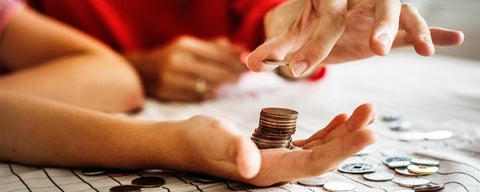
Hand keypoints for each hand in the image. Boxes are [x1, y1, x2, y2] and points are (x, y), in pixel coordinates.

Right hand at [128, 36, 246, 101]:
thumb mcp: (192, 46)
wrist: (143, 70)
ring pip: (207, 87)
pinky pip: (196, 97)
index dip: (236, 62)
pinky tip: (213, 92)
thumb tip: (243, 51)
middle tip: (242, 78)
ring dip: (222, 87)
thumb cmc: (174, 56)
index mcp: (185, 46)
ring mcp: (171, 78)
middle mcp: (177, 61)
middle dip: (232, 76)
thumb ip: (217, 47)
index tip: (248, 67)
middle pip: (215, 72)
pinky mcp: (168, 93)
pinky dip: (208, 95)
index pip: (218, 55)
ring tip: (229, 85)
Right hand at [177, 103, 375, 185]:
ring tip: (364, 113)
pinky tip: (341, 120)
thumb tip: (250, 165)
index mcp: (269, 170)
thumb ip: (235, 150)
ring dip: (344, 132)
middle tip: (372, 115)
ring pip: (320, 149)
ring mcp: (279, 160)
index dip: (343, 150)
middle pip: (324, 157)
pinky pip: (309, 143)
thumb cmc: (199, 140)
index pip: (314, 163)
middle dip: (351, 138)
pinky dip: (327, 132)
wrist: (187, 142)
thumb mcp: (215, 139)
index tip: (368, 134)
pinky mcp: (276, 149)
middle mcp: (279, 169)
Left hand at [246, 0, 463, 77]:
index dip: (314, 45)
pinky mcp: (391, 21)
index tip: (298, 71)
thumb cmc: (303, 24)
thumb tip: (249, 63)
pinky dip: (431, 31)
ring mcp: (376, 7)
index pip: (325, 19)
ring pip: (400, 10)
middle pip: (374, 5)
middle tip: (377, 48)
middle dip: (378, 25)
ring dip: (411, 27)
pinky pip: (415, 23)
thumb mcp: (289, 36)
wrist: (320, 12)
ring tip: (421, 48)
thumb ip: (273, 49)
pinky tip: (452, 40)